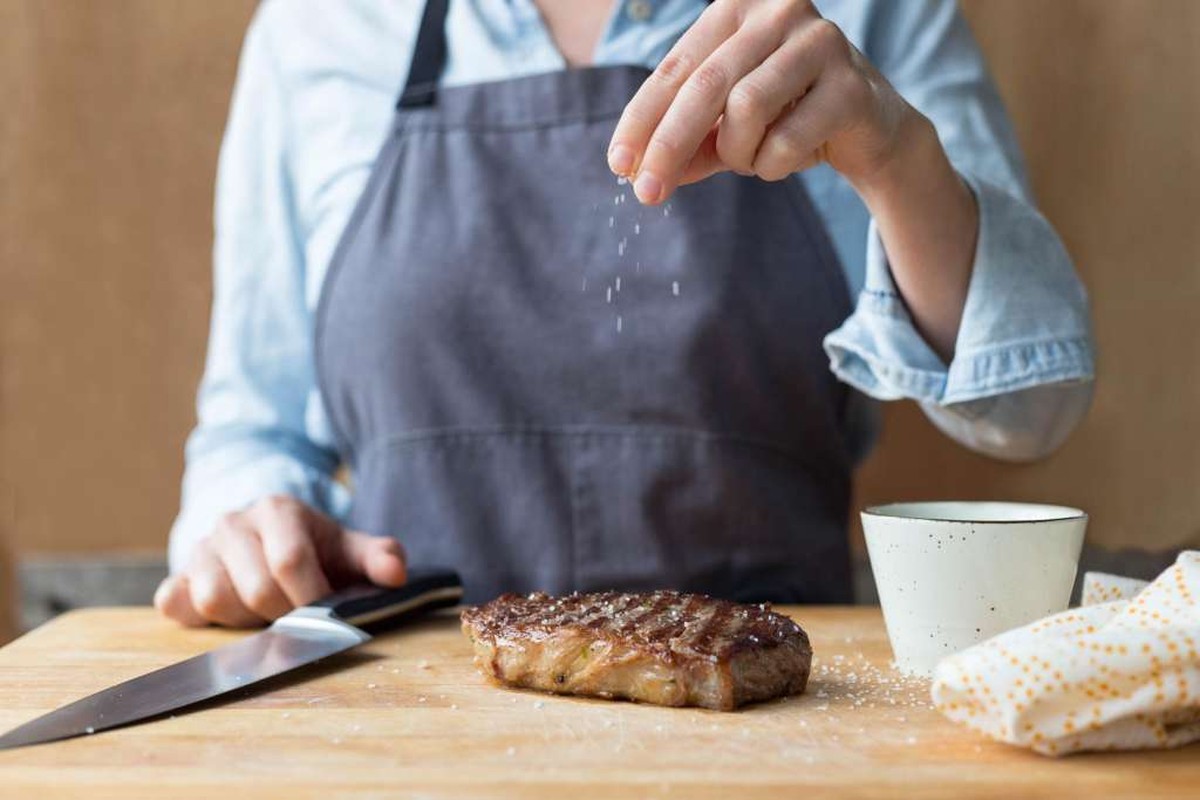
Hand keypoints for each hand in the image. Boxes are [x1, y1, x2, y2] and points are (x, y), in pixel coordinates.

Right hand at [154, 496, 406, 627]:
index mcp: (278, 510)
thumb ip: (378, 557)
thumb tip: (395, 574)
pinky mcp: (176, 576)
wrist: (265, 541)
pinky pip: (174, 604)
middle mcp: (233, 523)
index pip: (290, 560)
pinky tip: (230, 615)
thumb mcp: (349, 549)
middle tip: (297, 617)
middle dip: (284, 614)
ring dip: (246, 620)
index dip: (311, 598)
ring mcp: (199, 550)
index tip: (326, 616)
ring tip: (266, 613)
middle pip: (256, 587)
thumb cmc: (314, 550)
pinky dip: (201, 620)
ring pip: (214, 599)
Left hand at [607, 0, 920, 203]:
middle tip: (646, 194)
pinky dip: (773, 165)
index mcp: (738, 7)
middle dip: (668, 146)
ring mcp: (819, 40)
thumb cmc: (786, 116)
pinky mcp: (850, 83)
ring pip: (745, 109)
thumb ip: (685, 145)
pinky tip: (784, 159)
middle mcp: (780, 9)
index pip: (674, 68)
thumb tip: (637, 173)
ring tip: (751, 159)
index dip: (641, 121)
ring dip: (737, 153)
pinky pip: (786, 139)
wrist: (869, 128)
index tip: (618, 166)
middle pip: (704, 86)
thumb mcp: (725, 128)